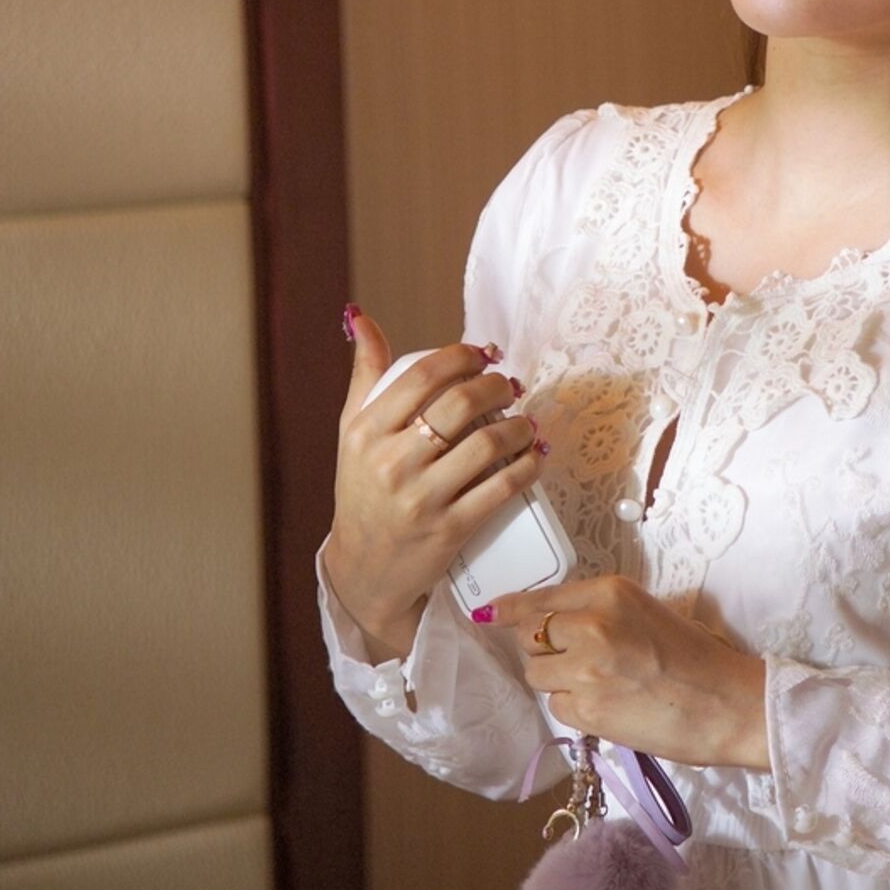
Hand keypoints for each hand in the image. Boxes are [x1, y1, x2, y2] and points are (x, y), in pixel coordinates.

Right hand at [322, 306, 546, 660]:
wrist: (364, 570)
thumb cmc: (362, 491)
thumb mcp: (352, 432)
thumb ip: (365, 375)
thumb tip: (361, 319)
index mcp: (367, 432)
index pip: (421, 376)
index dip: (462, 356)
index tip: (484, 355)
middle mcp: (392, 463)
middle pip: (460, 404)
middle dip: (497, 386)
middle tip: (510, 386)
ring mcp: (422, 499)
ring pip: (487, 445)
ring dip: (519, 425)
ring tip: (525, 421)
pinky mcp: (450, 530)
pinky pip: (502, 488)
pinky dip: (528, 466)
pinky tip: (536, 454)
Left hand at [477, 575, 769, 771]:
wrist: (727, 704)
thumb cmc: (698, 659)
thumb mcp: (646, 613)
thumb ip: (599, 613)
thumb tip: (554, 625)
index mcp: (610, 593)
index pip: (539, 598)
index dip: (510, 609)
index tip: (490, 613)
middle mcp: (592, 625)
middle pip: (529, 635)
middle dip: (541, 648)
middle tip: (569, 659)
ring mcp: (585, 669)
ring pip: (537, 674)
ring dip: (555, 680)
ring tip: (596, 685)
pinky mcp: (587, 710)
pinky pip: (557, 706)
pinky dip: (573, 708)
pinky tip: (607, 706)